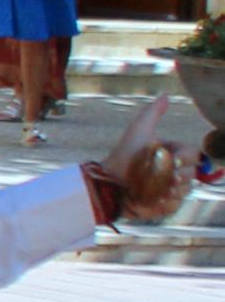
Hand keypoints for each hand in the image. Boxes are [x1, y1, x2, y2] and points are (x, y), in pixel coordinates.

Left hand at [104, 90, 193, 222]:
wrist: (107, 182)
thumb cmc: (123, 155)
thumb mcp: (138, 131)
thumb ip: (152, 113)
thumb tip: (165, 95)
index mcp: (174, 155)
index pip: (194, 155)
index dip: (186, 157)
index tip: (173, 160)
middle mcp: (176, 172)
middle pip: (192, 173)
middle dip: (179, 174)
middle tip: (164, 175)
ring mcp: (171, 190)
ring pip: (186, 190)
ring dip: (172, 188)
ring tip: (154, 187)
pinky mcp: (164, 206)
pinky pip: (175, 206)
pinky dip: (166, 203)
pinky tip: (153, 199)